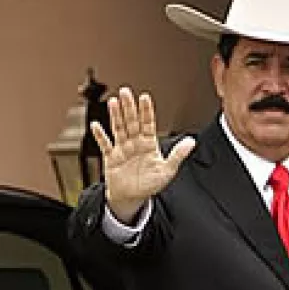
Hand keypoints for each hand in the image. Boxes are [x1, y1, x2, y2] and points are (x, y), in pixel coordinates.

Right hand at [92, 87, 194, 223]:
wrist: (133, 198)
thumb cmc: (150, 184)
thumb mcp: (168, 170)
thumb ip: (178, 155)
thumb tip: (192, 141)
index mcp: (149, 145)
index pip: (148, 124)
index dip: (146, 111)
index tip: (145, 97)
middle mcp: (135, 144)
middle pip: (131, 122)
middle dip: (129, 107)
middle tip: (126, 92)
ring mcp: (122, 149)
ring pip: (119, 129)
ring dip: (115, 116)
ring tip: (113, 101)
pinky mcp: (111, 158)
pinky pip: (105, 145)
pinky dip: (100, 136)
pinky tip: (96, 125)